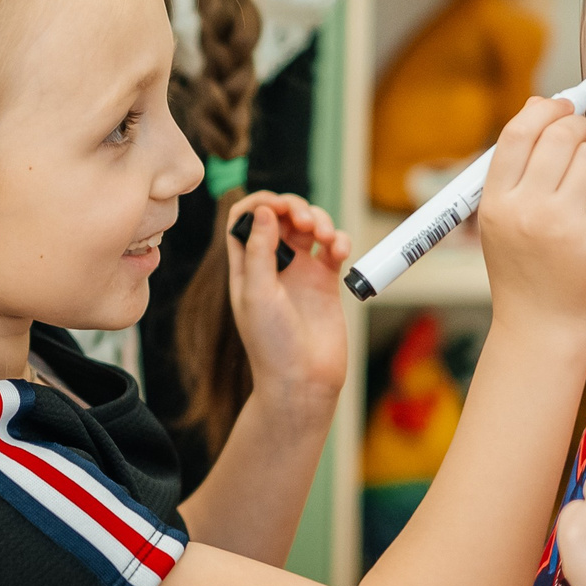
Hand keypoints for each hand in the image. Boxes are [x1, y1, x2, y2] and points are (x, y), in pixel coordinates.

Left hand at [224, 192, 351, 419]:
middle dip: (295, 208)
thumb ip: (259, 251)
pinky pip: (333, 248)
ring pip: (310, 227)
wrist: (303, 380)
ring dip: (320, 220)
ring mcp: (300, 271)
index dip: (259, 204)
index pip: (245, 220)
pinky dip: (339, 241)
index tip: (275, 206)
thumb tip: (263, 210)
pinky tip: (340, 251)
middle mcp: (272, 264)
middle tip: (305, 222)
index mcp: (246, 266)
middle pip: (281, 217)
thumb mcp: (257, 294)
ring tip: (327, 237)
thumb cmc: (272, 344)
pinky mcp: (326, 281)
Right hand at [475, 95, 585, 332]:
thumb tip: (541, 103)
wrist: (541, 324)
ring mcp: (564, 226)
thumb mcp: (502, 215)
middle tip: (585, 141)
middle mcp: (527, 210)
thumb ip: (517, 163)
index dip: (545, 109)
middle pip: (562, 135)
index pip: (520, 132)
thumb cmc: (523, 264)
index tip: (562, 106)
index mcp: (496, 201)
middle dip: (581, 129)